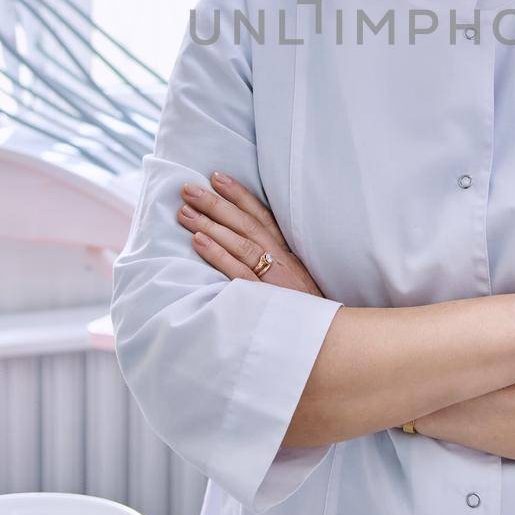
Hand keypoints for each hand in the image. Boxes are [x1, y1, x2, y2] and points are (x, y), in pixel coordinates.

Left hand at [177, 173, 323, 296]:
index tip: (217, 178)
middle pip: (246, 224)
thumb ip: (279, 262)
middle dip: (216, 203)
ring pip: (239, 243)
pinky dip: (218, 254)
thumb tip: (251, 244)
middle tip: (189, 188)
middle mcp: (282, 259)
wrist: (329, 336)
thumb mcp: (299, 280)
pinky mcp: (264, 296)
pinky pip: (237, 271)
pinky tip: (198, 241)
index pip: (262, 216)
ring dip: (210, 224)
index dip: (239, 195)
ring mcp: (273, 277)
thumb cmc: (308, 310)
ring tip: (185, 211)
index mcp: (289, 252)